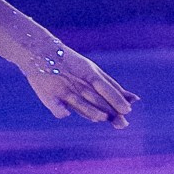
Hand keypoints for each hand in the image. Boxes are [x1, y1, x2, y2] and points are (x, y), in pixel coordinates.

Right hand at [21, 35, 137, 126]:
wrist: (38, 50)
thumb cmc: (71, 65)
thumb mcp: (92, 72)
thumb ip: (111, 87)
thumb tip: (135, 100)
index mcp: (90, 73)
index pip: (107, 87)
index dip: (117, 99)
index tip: (129, 109)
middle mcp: (79, 80)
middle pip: (96, 95)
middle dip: (110, 108)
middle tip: (123, 122)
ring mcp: (64, 87)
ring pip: (79, 100)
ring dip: (91, 109)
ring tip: (102, 118)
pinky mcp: (49, 95)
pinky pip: (56, 105)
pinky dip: (60, 109)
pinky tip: (66, 114)